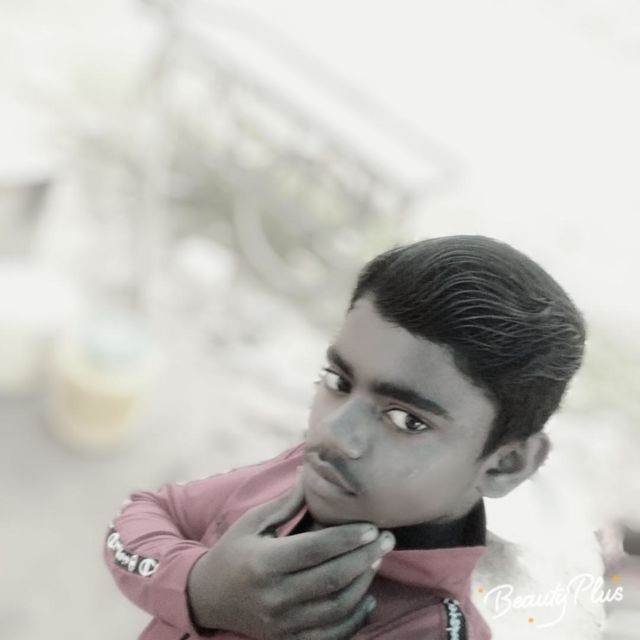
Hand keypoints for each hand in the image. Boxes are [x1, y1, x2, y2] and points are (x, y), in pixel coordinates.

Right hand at [187, 471, 394, 639]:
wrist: (208, 597)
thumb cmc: (234, 551)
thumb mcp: (254, 522)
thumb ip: (287, 503)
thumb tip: (312, 473)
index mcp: (263, 562)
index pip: (314, 550)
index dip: (346, 538)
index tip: (371, 526)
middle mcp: (274, 596)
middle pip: (331, 579)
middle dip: (365, 557)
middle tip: (386, 539)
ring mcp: (282, 622)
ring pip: (336, 608)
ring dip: (363, 583)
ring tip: (377, 560)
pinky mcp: (288, 639)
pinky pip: (330, 635)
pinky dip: (354, 619)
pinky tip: (367, 597)